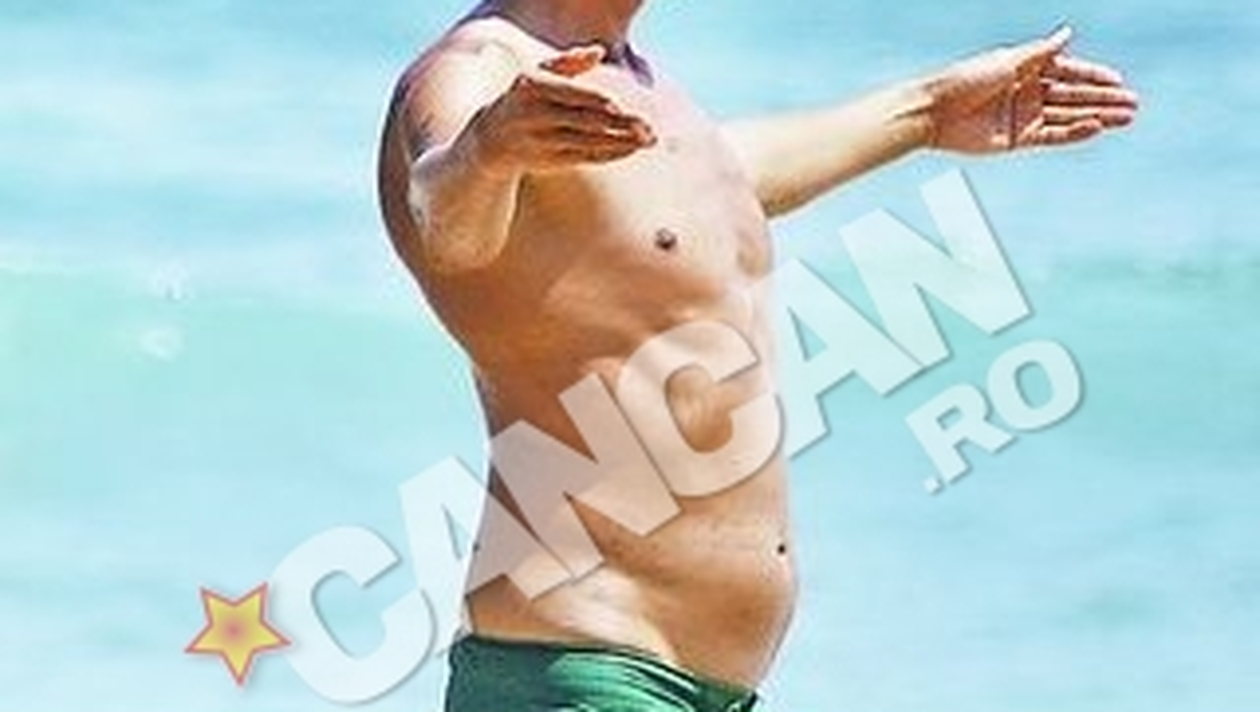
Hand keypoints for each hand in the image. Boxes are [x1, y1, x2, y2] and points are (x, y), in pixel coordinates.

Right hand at [465, 45, 656, 174]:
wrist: (489, 141)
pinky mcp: (550, 162)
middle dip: (619, 125)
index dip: (592, 100)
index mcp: (532, 89)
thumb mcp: (537, 74)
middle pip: (583, 121)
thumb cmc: (522, 100)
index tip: (618, 105)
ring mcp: (542, 143)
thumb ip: (569, 62)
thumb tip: (598, 52)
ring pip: (588, 143)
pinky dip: (609, 154)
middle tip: (649, 126)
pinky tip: (631, 148)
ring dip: (621, 142)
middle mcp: (535, 118)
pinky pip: (585, 158)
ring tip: (649, 139)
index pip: (567, 94)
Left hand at [925, 26, 1138, 153]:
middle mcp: (1028, 93)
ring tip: (1126, 118)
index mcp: (1026, 69)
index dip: (1093, 76)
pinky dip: (1075, 132)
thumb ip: (1039, 52)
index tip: (1118, 81)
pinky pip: (1052, 136)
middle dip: (1103, 99)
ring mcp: (1024, 117)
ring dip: (1097, 116)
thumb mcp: (1006, 61)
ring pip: (1068, 117)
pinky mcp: (1017, 139)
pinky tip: (1096, 128)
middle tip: (1134, 104)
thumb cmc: (965, 80)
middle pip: (1073, 96)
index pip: (1068, 72)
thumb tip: (1068, 32)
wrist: (935, 113)